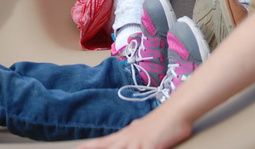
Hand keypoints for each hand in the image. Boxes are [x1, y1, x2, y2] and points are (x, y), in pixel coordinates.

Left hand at [75, 112, 191, 148]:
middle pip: (106, 146)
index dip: (89, 146)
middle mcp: (129, 138)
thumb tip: (130, 130)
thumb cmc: (163, 120)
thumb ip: (135, 132)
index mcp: (126, 134)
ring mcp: (139, 142)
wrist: (178, 109)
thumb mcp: (144, 128)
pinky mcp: (151, 146)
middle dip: (92, 148)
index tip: (76, 148)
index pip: (103, 143)